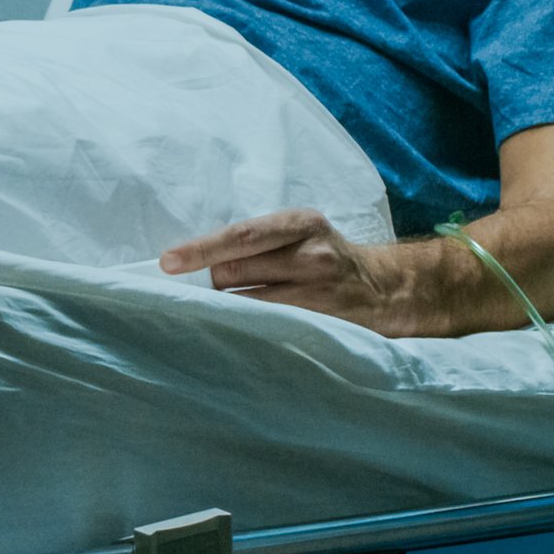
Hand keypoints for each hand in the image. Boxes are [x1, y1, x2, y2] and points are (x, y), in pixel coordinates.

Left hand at [160, 208, 441, 336]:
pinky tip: (246, 331)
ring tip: (229, 311)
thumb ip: (259, 243)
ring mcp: (318, 292)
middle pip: (235, 270)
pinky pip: (268, 327)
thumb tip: (197, 263)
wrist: (386, 289)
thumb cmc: (325, 258)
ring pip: (247, 303)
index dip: (201, 249)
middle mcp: (311, 254)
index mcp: (301, 223)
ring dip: (229, 308)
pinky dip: (249, 328)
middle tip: (215, 290)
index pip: (241, 234)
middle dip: (216, 282)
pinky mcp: (322, 323)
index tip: (167, 262)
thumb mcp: (301, 234)